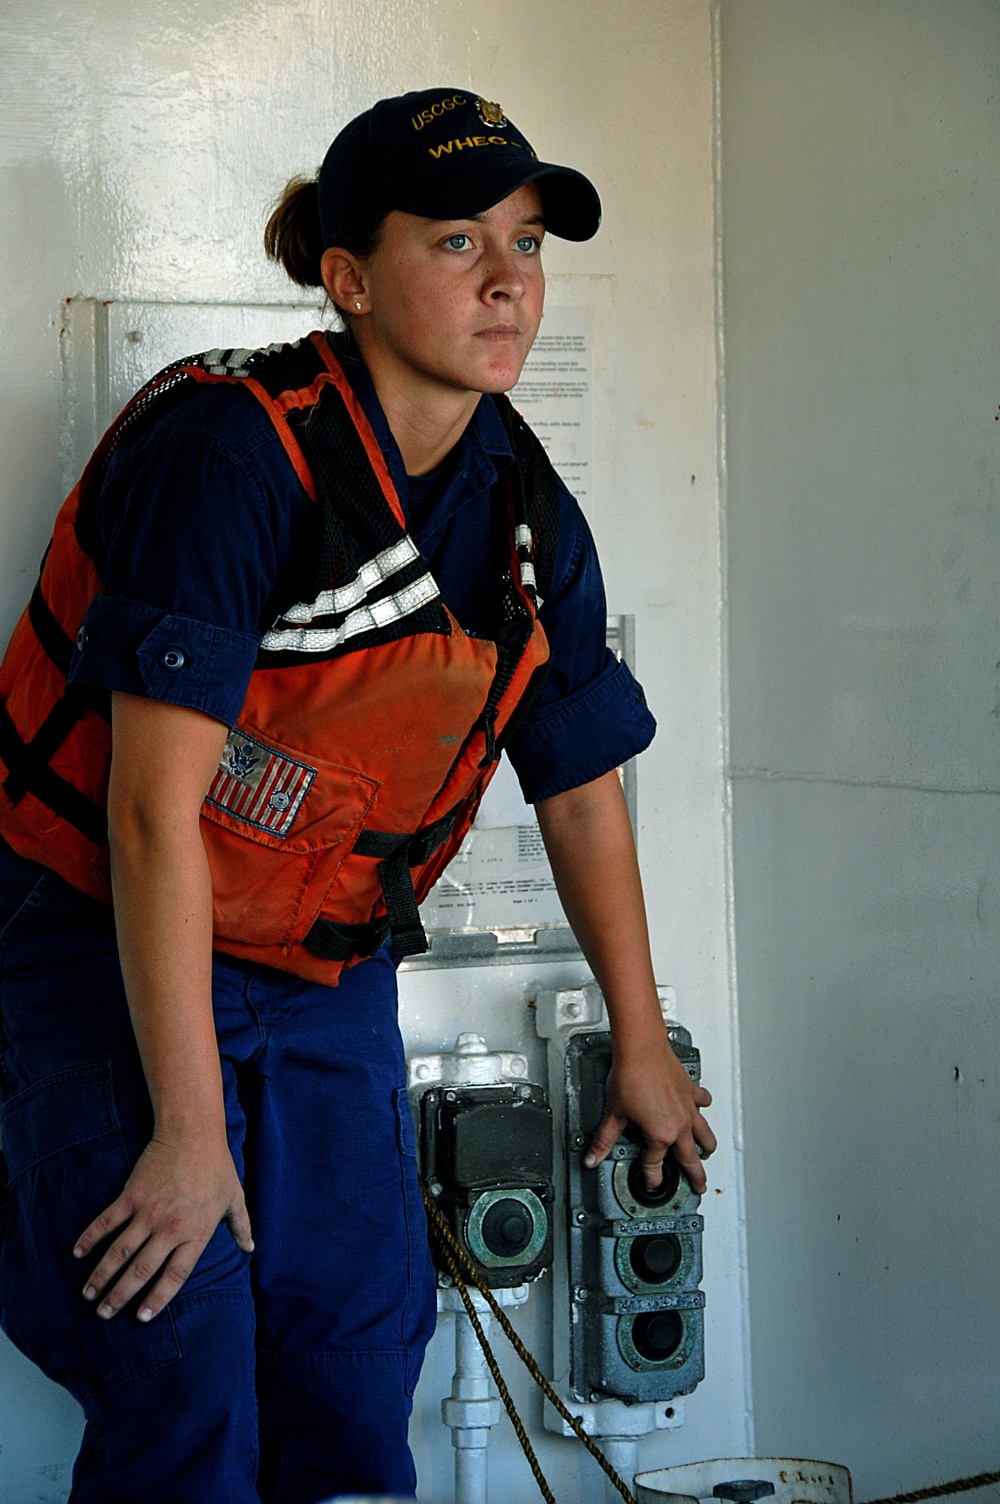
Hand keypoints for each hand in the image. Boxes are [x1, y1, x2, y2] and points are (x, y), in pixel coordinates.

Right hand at [73, 1133, 252, 1320]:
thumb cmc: (216, 1166)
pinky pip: (106, 1222)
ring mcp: (148, 1212)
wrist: (192, 1133)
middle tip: (104, 1315)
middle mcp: (170, 1228)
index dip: (158, 1299)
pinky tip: (79, 1254)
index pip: (175, 1276)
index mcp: (196, 1233)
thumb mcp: (234, 1198)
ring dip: (101, 1276)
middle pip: (141, 1270)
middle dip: (120, 1296)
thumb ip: (241, 1226)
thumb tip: (249, 1247)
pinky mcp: (131, 1196)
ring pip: (119, 1253)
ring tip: (89, 1295)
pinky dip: (91, 1238)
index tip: (142, 1318)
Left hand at [584, 1033, 716, 1194]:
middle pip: (690, 1158)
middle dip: (695, 1176)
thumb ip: (603, 1140)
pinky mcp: (691, 1091)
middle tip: (698, 1186)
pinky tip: (701, 1109)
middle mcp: (679, 1124)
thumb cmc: (630, 1076)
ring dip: (706, 1147)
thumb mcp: (614, 1113)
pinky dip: (703, 1108)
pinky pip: (703, 1103)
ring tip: (707, 1154)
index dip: (651, 1177)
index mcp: (660, 1134)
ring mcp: (688, 1108)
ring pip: (705, 1134)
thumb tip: (592, 1157)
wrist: (642, 1049)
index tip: (651, 1183)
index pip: (655, 1164)